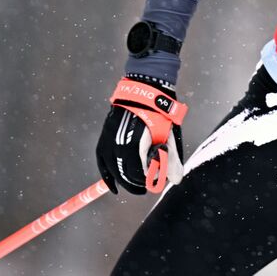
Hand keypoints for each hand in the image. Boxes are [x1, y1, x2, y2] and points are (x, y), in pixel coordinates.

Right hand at [95, 76, 187, 194]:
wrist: (145, 89)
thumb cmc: (160, 113)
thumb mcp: (169, 135)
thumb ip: (171, 158)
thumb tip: (175, 180)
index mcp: (134, 145)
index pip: (138, 174)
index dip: (149, 181)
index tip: (158, 181)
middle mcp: (117, 145)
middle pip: (124, 175)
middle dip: (136, 183)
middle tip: (147, 188)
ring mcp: (108, 141)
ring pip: (112, 170)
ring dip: (123, 181)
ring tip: (135, 186)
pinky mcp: (104, 137)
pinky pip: (102, 161)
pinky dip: (107, 175)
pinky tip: (113, 187)